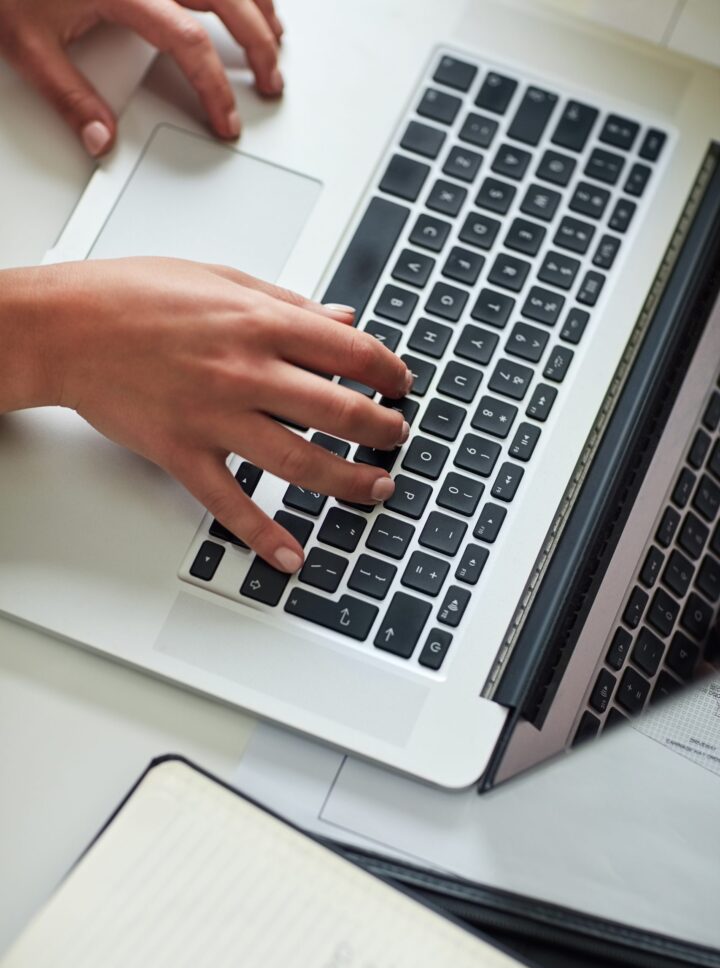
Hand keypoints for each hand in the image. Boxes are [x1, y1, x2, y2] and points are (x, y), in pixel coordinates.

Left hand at [0, 0, 283, 155]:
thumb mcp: (26, 44)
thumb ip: (69, 97)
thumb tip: (101, 140)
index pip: (189, 43)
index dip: (215, 87)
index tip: (227, 120)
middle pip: (227, 0)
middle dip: (257, 44)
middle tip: (270, 81)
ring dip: (258, 5)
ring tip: (274, 38)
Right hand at [0, 258, 410, 571]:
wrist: (65, 327)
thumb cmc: (134, 295)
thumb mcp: (221, 278)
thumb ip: (289, 304)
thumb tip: (343, 320)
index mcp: (260, 323)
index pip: (351, 353)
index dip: (388, 372)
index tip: (400, 384)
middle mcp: (246, 371)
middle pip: (340, 412)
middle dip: (382, 430)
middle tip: (396, 438)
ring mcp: (216, 418)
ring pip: (301, 461)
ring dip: (350, 480)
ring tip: (377, 487)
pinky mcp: (183, 454)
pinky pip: (232, 504)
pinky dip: (265, 536)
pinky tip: (293, 557)